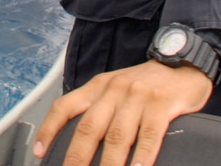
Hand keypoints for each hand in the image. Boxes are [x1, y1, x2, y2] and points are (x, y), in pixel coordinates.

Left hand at [32, 62, 212, 165]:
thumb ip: (99, 111)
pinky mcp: (161, 104)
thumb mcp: (116, 90)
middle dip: (76, 158)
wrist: (181, 65)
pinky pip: (149, 135)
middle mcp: (114, 90)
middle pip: (89, 128)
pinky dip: (142, 156)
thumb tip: (79, 146)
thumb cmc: (145, 85)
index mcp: (98, 87)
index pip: (65, 106)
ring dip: (109, 165)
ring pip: (117, 137)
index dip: (49, 129)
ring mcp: (137, 97)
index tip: (38, 152)